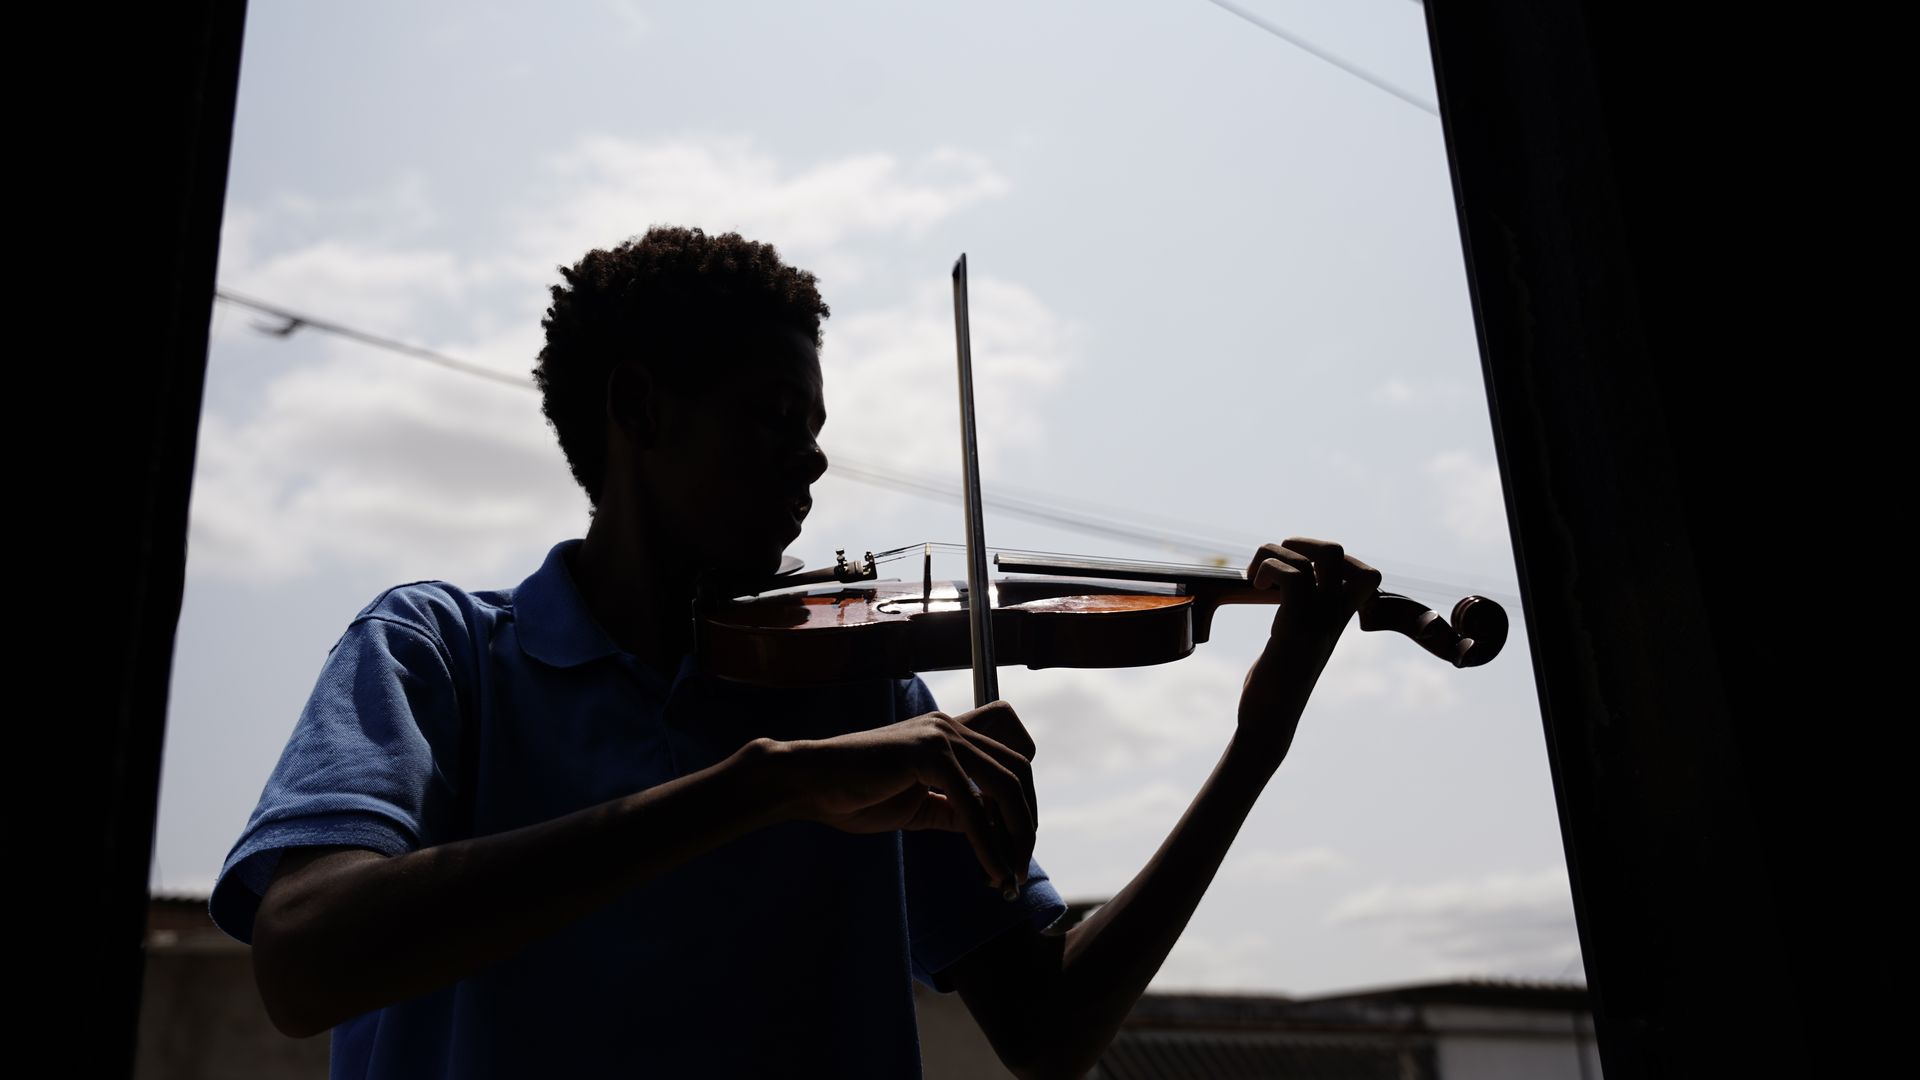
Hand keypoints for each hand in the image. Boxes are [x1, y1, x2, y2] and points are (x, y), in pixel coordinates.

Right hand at [780, 700, 1036, 892]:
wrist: (808, 784)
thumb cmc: (854, 795)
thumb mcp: (919, 804)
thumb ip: (954, 810)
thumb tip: (990, 831)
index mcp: (950, 734)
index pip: (1012, 755)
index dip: (1025, 797)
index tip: (1017, 838)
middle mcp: (951, 728)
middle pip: (1018, 772)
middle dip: (1026, 824)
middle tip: (1020, 868)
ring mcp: (940, 736)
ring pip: (1004, 786)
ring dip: (1015, 837)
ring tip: (1011, 875)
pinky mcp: (926, 755)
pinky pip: (971, 806)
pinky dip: (988, 845)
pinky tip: (991, 872)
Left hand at [1235, 538, 1381, 764]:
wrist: (1270, 720)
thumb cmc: (1277, 682)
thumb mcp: (1296, 638)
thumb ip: (1302, 611)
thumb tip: (1288, 582)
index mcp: (1338, 618)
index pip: (1367, 574)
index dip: (1337, 557)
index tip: (1304, 570)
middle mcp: (1334, 616)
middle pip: (1337, 550)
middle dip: (1300, 542)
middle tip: (1276, 565)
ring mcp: (1318, 620)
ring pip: (1311, 557)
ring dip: (1272, 554)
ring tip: (1256, 577)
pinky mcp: (1295, 628)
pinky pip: (1292, 577)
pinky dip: (1268, 569)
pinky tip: (1254, 586)